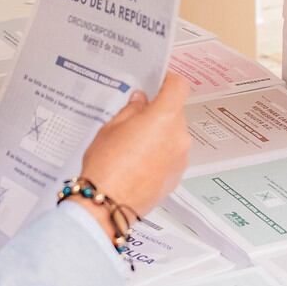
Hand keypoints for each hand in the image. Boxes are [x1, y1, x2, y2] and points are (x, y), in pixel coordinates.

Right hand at [78, 73, 191, 223]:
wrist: (107, 205)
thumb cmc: (106, 165)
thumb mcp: (112, 127)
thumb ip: (132, 110)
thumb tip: (141, 102)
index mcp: (164, 117)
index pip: (178, 86)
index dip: (169, 81)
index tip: (158, 82)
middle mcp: (178, 136)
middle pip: (175, 113)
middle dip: (158, 112)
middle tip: (135, 118)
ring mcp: (180, 159)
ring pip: (174, 135)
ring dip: (160, 134)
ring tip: (133, 145)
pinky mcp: (176, 177)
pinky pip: (171, 156)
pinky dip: (160, 154)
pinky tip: (138, 163)